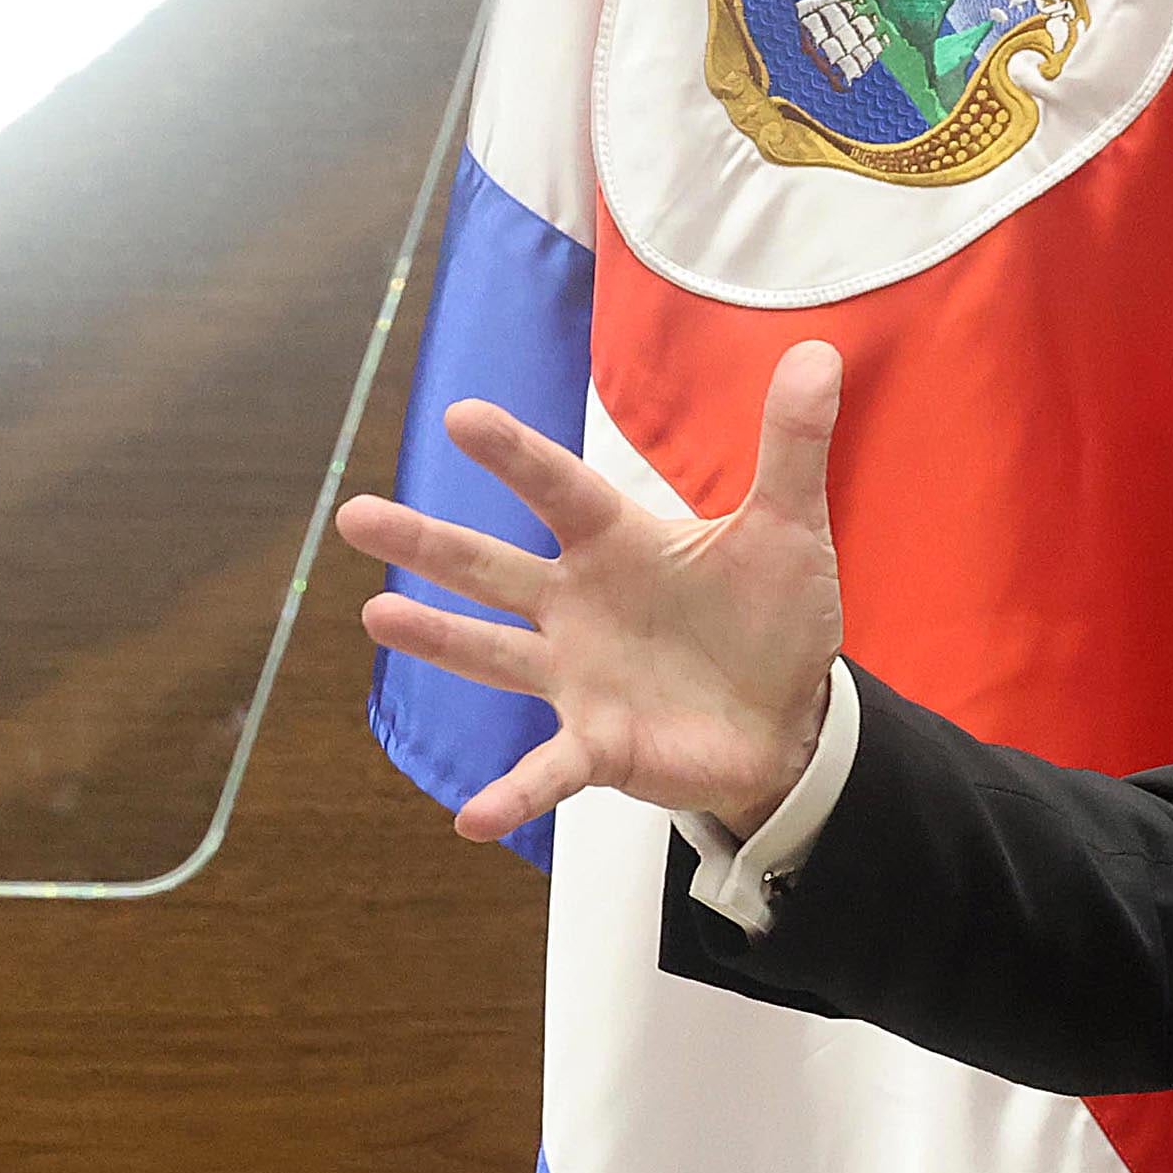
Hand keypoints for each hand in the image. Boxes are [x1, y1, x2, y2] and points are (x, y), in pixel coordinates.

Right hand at [333, 342, 849, 843]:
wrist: (788, 715)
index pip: (560, 490)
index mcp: (618, 544)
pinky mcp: (597, 742)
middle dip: (426, 543)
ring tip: (378, 616)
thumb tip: (818, 354)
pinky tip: (470, 818)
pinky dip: (513, 793)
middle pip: (493, 567)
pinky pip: (546, 770)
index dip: (515, 457)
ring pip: (493, 654)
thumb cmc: (769, 617)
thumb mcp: (789, 530)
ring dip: (437, 640)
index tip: (462, 416)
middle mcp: (578, 605)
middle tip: (354, 515)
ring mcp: (577, 675)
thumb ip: (792, 448)